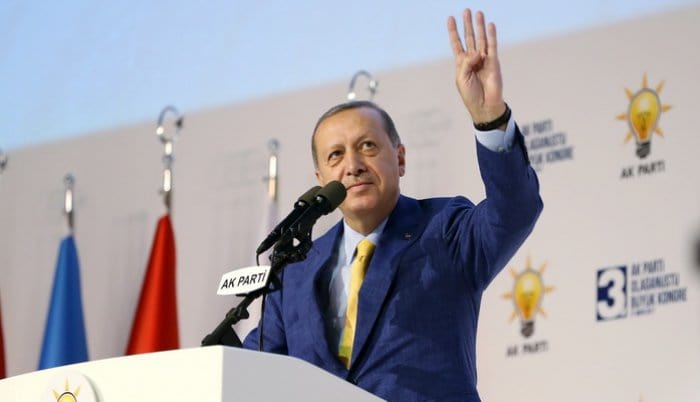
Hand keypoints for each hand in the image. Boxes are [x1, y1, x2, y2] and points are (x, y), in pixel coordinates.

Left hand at [447, 9, 505, 124]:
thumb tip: (477, 51)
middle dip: (467, 24)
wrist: (485, 106)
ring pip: (481, 39)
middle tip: (466, 10)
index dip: (453, 31)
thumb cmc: (470, 95)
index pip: (457, 43)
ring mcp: (484, 60)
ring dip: (479, 26)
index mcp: (461, 63)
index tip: (450, 19)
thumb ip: (466, 63)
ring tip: (478, 13)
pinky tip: (490, 25)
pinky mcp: (494, 62)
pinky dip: (491, 36)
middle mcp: (473, 59)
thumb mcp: (461, 78)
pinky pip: (492, 46)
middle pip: (469, 37)